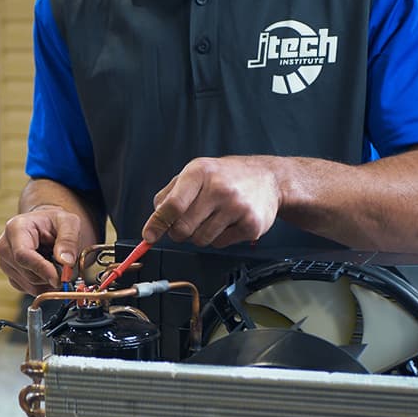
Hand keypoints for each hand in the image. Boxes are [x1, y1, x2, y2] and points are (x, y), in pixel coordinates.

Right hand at [0, 205, 83, 294]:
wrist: (46, 227)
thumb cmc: (55, 222)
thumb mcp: (69, 222)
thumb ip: (69, 240)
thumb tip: (66, 262)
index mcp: (15, 228)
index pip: (23, 255)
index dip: (42, 269)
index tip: (59, 279)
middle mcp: (5, 246)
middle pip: (28, 273)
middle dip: (51, 276)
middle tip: (66, 267)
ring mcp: (5, 263)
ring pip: (30, 285)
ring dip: (49, 281)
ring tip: (56, 264)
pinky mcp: (11, 276)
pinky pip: (31, 290)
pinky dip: (45, 285)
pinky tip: (49, 270)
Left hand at [142, 156, 281, 247]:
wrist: (269, 179)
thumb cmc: (226, 177)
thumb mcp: (195, 174)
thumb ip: (170, 195)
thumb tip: (152, 225)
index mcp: (200, 172)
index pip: (172, 205)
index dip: (157, 224)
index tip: (149, 236)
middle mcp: (219, 188)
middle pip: (183, 228)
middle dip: (179, 233)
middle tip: (187, 224)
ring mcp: (237, 207)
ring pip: (200, 240)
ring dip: (200, 235)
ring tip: (212, 218)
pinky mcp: (251, 224)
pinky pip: (220, 244)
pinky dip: (219, 238)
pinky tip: (228, 222)